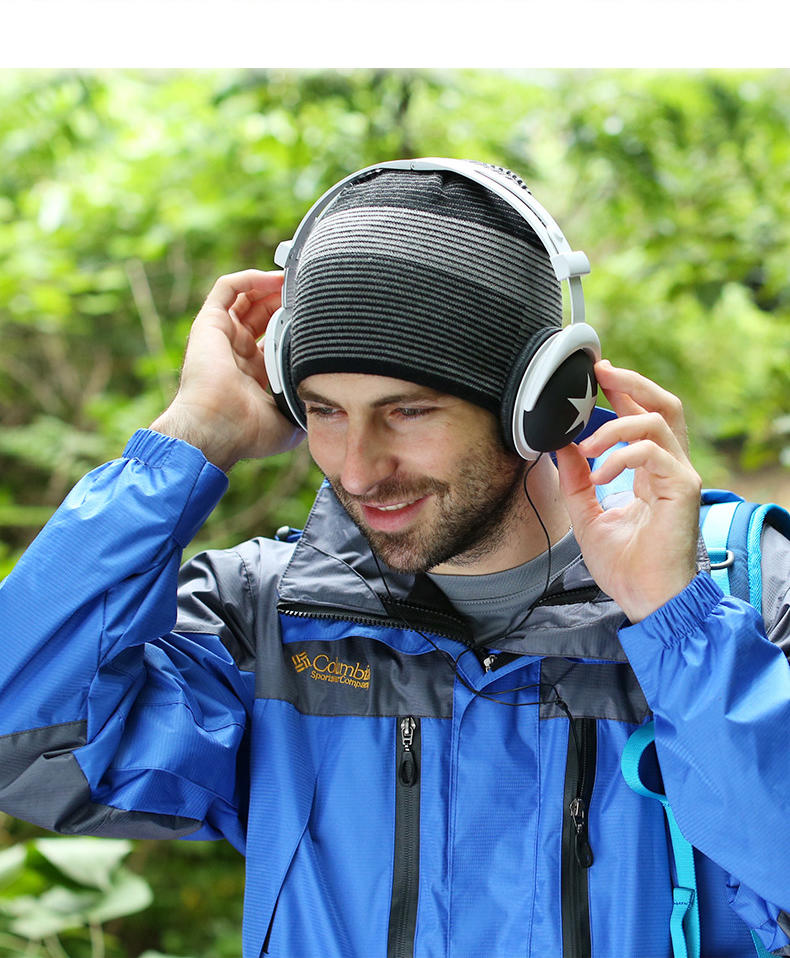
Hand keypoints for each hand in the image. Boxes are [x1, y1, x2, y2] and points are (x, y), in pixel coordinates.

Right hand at [151, 270, 303, 470]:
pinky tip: (274, 279)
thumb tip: (331, 401)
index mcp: (255, 374)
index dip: (296, 327)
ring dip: (270, 286)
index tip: (320, 318)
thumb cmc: (250, 432)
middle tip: (311, 294)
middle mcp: (237, 353)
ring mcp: (222, 337)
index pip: (275, 340)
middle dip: (286, 302)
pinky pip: (227, 288)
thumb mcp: (291, 420)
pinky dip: (250, 278)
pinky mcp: (208, 324)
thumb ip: (308, 406)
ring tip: (295, 281)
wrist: (218, 428)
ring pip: (246, 298)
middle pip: (263, 314)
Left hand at [555, 360, 701, 622]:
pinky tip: (600, 477)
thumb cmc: (624, 565)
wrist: (646, 599)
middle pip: (664, 405)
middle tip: (600, 372)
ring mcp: (680, 476)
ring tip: (587, 447)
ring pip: (656, 421)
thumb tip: (559, 445)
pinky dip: (621, 457)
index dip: (622, 391)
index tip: (595, 374)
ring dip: (614, 427)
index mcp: (651, 472)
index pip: (643, 417)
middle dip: (631, 383)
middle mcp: (670, 467)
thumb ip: (575, 479)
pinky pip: (653, 452)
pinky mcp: (683, 489)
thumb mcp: (586, 515)